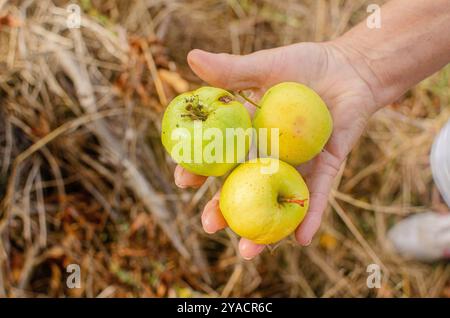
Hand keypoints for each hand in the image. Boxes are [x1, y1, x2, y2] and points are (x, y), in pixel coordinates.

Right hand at [174, 42, 376, 258]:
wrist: (349, 68)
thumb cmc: (306, 65)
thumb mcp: (265, 66)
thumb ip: (231, 70)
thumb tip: (191, 58)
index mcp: (249, 134)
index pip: (219, 156)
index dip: (200, 169)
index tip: (183, 180)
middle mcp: (269, 154)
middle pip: (243, 186)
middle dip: (225, 209)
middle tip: (209, 225)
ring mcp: (296, 164)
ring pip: (275, 199)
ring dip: (263, 227)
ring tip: (247, 251)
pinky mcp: (325, 166)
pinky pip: (317, 193)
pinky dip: (311, 214)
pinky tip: (302, 239)